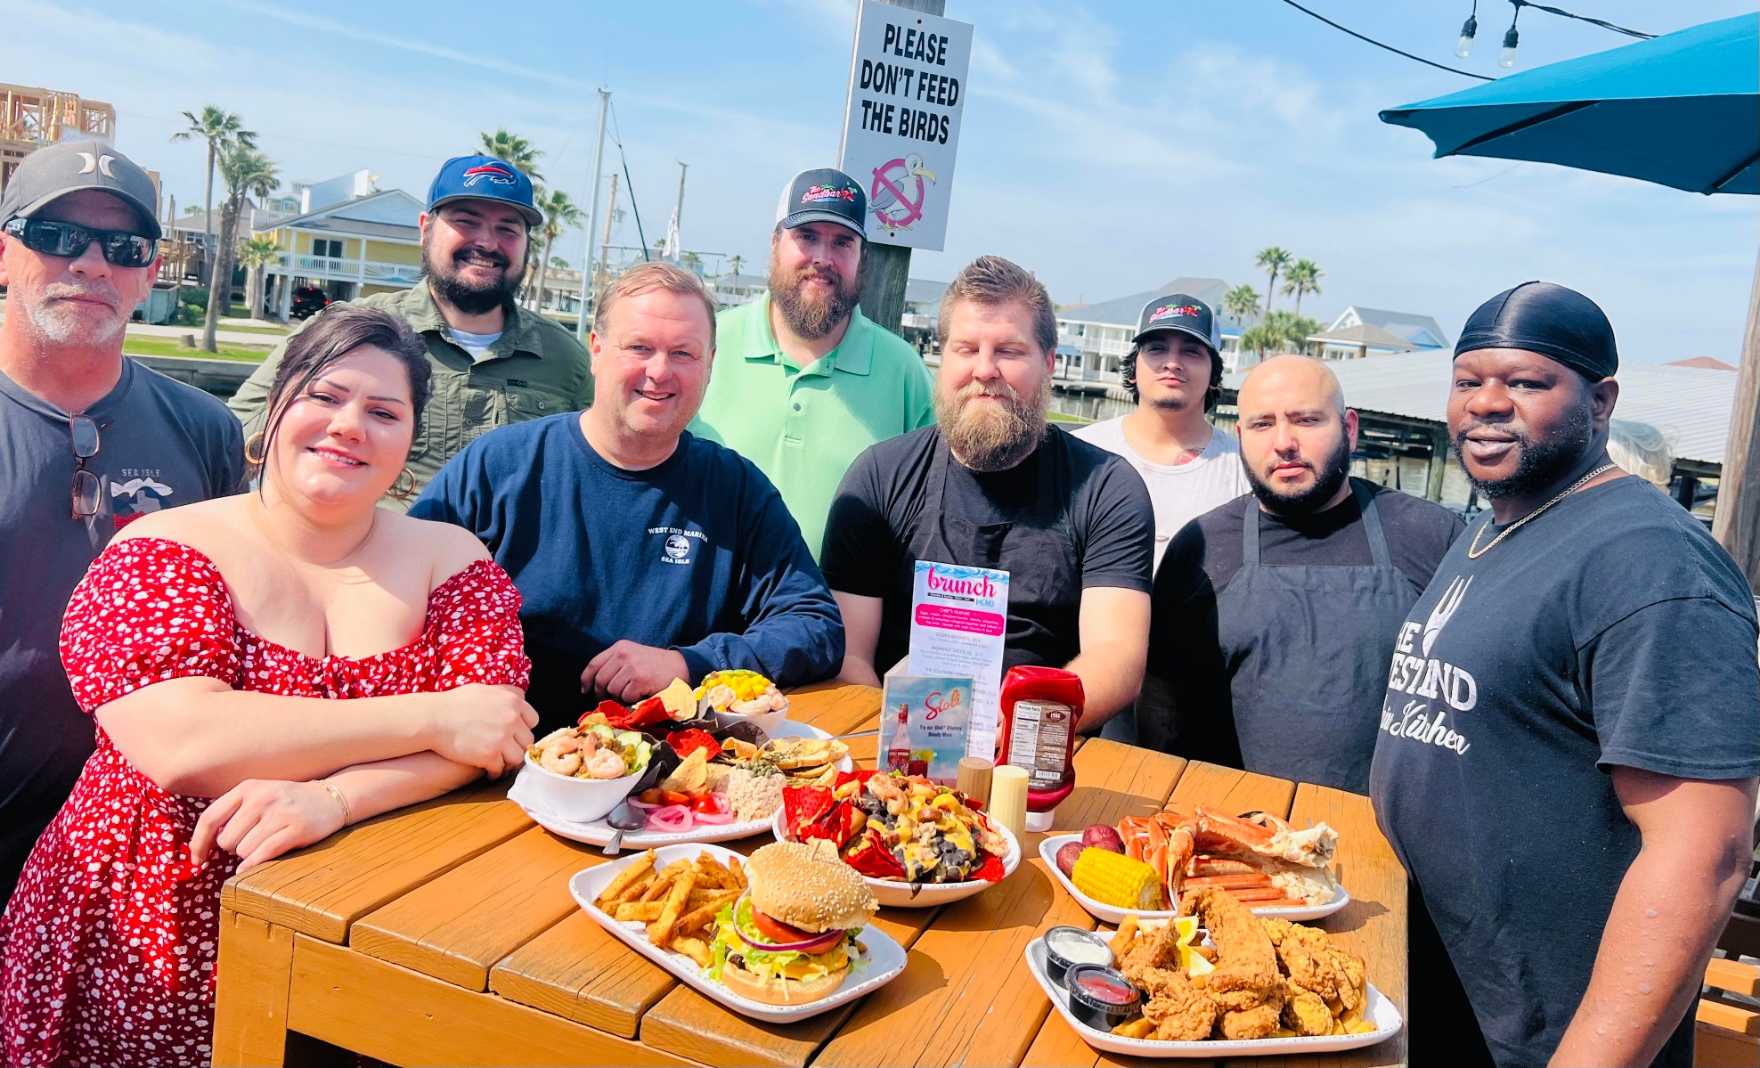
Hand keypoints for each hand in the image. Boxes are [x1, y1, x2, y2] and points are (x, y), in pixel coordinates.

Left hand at [190, 779, 345, 874]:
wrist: (331, 798)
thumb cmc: (287, 802)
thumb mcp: (259, 796)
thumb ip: (232, 812)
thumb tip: (203, 844)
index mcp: (247, 788)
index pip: (209, 818)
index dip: (198, 843)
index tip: (197, 860)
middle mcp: (261, 797)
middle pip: (226, 840)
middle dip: (233, 849)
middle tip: (248, 844)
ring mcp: (280, 812)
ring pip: (244, 850)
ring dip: (249, 855)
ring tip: (264, 844)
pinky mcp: (297, 828)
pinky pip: (264, 853)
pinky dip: (252, 865)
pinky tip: (249, 869)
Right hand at [428, 683, 538, 777]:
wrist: (434, 718)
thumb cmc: (455, 702)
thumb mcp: (485, 689)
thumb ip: (505, 693)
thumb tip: (520, 697)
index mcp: (513, 700)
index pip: (533, 720)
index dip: (523, 728)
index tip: (514, 734)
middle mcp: (512, 718)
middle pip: (528, 740)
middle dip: (517, 746)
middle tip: (506, 751)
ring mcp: (502, 737)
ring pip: (518, 757)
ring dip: (509, 761)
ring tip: (500, 762)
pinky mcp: (490, 754)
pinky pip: (501, 769)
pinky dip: (495, 772)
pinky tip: (489, 771)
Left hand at [581, 642, 689, 702]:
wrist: (680, 666)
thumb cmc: (655, 664)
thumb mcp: (633, 656)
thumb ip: (615, 664)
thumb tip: (594, 685)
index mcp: (619, 647)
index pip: (594, 664)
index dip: (586, 679)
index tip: (585, 690)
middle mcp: (623, 654)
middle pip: (600, 680)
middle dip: (602, 693)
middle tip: (610, 698)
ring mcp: (631, 666)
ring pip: (612, 690)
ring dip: (619, 696)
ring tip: (630, 693)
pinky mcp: (640, 679)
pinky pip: (625, 696)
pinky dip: (631, 699)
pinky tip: (640, 693)